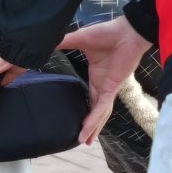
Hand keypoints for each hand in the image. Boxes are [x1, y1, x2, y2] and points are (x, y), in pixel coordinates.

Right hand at [58, 16, 153, 146]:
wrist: (126, 31)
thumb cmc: (107, 32)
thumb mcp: (79, 39)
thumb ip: (63, 42)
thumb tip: (46, 42)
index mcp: (97, 76)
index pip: (90, 97)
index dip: (85, 110)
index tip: (78, 119)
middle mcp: (103, 85)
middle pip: (96, 111)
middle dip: (90, 126)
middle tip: (82, 140)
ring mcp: (109, 88)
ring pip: (100, 113)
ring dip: (92, 128)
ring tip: (84, 141)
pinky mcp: (112, 88)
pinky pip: (101, 107)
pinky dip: (94, 119)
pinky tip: (87, 129)